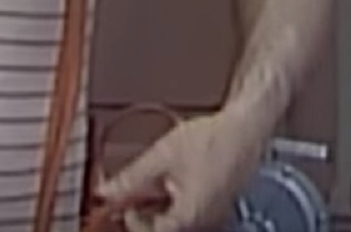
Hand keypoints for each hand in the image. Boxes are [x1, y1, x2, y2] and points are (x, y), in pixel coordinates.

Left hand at [96, 106, 271, 231]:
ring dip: (158, 206)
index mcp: (190, 217)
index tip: (122, 203)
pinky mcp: (217, 205)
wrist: (245, 128)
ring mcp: (213, 215)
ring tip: (152, 182)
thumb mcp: (161, 156)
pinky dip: (174, 200)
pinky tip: (169, 180)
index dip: (134, 221)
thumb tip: (105, 192)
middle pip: (166, 228)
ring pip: (178, 220)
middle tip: (132, 194)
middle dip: (144, 214)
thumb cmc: (210, 140)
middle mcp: (205, 222)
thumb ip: (130, 179)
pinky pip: (190, 211)